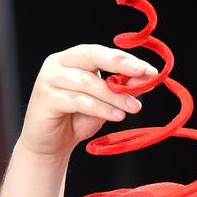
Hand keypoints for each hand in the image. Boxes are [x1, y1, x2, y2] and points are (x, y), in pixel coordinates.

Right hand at [19, 44, 156, 156]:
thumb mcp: (105, 101)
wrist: (51, 144)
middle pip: (92, 56)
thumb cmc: (77, 118)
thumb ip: (122, 88)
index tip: (150, 70)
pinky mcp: (46, 98)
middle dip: (120, 64)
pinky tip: (117, 115)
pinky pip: (78, 101)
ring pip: (88, 82)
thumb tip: (148, 78)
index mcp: (73, 58)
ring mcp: (49, 79)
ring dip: (115, 95)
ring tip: (135, 107)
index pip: (101, 52)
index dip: (126, 59)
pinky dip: (101, 108)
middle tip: (144, 74)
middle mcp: (58, 63)